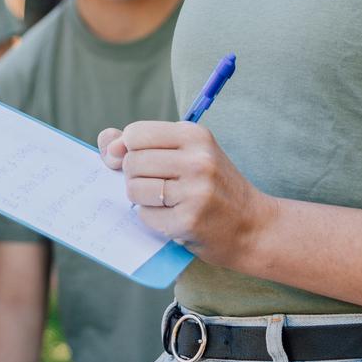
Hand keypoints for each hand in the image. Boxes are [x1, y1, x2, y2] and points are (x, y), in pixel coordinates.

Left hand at [100, 121, 274, 269]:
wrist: (253, 227)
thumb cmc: (213, 187)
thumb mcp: (187, 154)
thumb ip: (143, 143)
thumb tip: (107, 143)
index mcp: (195, 135)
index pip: (134, 134)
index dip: (129, 150)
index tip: (144, 162)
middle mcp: (197, 159)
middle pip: (131, 162)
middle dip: (136, 177)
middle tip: (162, 186)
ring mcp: (195, 191)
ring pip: (133, 189)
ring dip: (142, 200)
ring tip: (167, 202)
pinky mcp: (189, 220)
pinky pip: (145, 216)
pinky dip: (153, 220)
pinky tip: (175, 218)